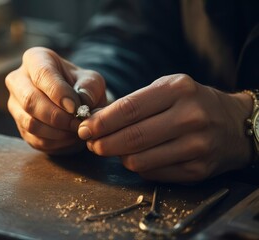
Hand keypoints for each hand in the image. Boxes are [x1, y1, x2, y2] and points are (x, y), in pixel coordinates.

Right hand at [6, 47, 106, 154]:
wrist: (75, 103)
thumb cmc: (81, 86)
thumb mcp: (92, 81)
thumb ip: (90, 88)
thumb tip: (82, 103)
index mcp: (35, 59)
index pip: (41, 73)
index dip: (58, 92)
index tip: (75, 107)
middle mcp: (18, 80)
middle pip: (30, 100)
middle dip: (57, 116)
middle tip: (78, 123)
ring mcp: (15, 105)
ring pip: (30, 123)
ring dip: (57, 132)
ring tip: (77, 130)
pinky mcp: (20, 127)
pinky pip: (35, 139)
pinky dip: (56, 142)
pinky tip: (70, 137)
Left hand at [78, 74, 252, 181]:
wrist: (234, 124)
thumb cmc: (192, 102)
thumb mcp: (167, 89)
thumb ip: (133, 103)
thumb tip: (96, 120)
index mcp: (178, 90)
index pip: (129, 109)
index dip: (101, 122)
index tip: (84, 128)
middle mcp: (190, 117)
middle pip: (132, 137)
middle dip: (102, 143)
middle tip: (91, 143)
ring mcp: (196, 146)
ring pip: (139, 160)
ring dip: (119, 157)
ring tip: (115, 149)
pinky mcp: (197, 170)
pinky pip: (153, 173)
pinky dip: (138, 166)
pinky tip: (138, 156)